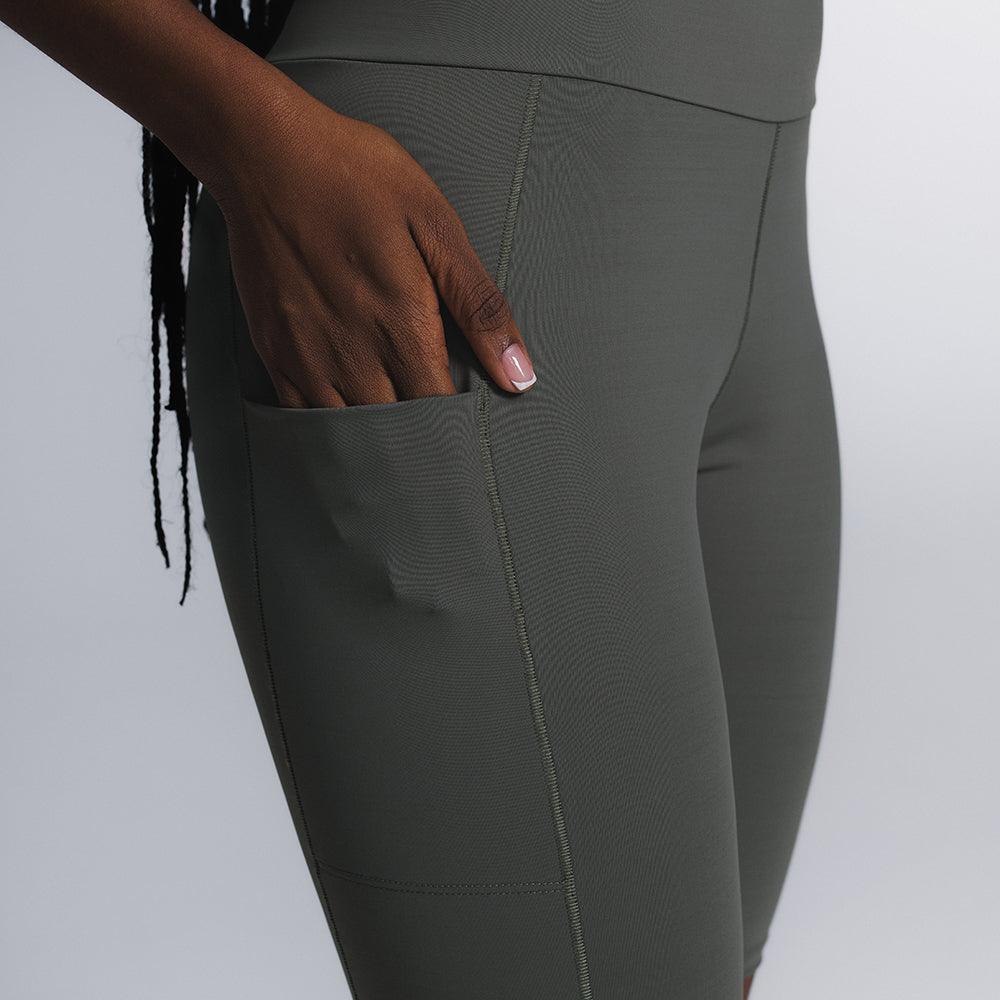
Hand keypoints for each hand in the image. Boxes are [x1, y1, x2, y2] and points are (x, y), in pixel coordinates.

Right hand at [211, 84, 536, 406]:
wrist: (265, 153)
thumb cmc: (357, 179)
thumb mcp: (436, 228)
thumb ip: (479, 308)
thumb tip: (518, 376)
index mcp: (404, 328)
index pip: (439, 414)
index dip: (456, 425)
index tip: (465, 418)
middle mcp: (355, 355)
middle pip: (396, 429)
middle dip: (419, 432)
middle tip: (432, 420)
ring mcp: (308, 357)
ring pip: (348, 430)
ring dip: (374, 433)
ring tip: (392, 418)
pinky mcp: (273, 351)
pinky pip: (300, 415)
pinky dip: (326, 422)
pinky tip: (344, 407)